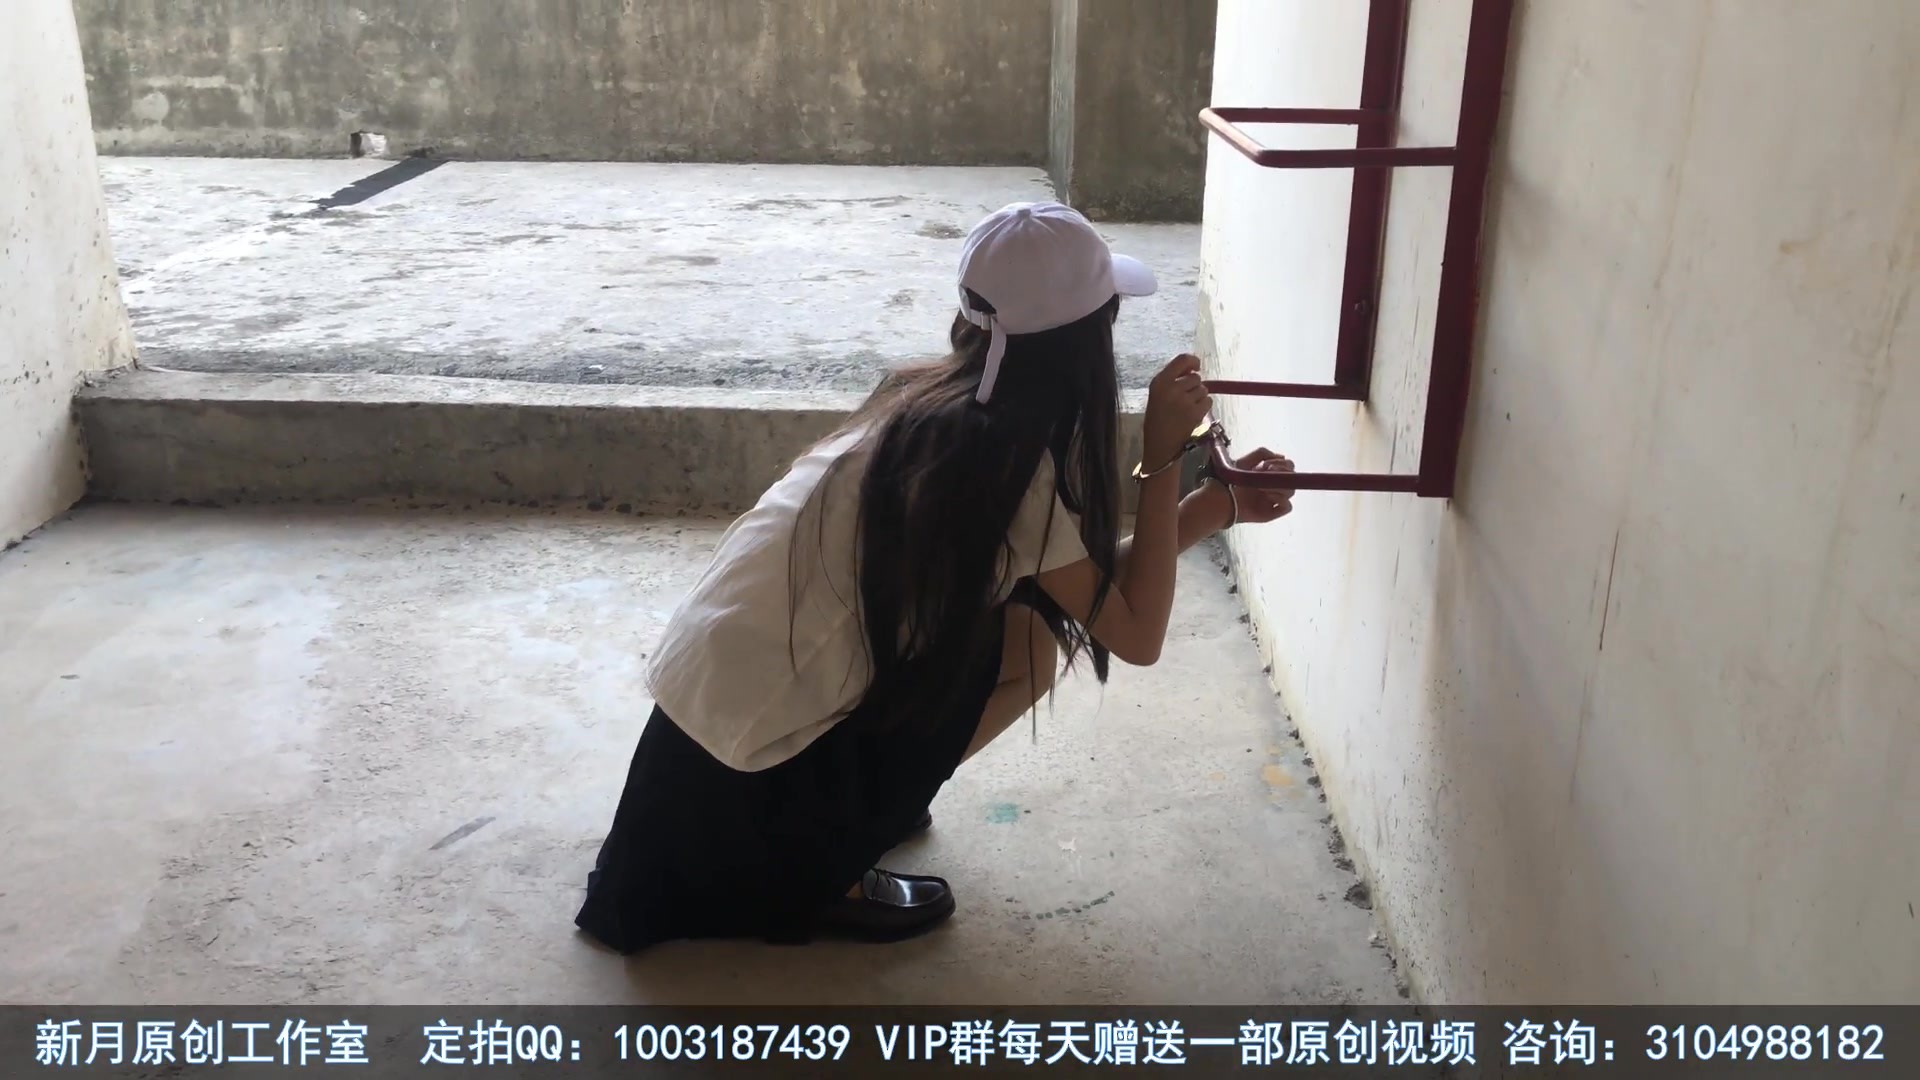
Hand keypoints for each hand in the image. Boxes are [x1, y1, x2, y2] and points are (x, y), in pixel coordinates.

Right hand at [1141, 354, 1211, 468]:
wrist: (1160, 445)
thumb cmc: (1157, 419)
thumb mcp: (1157, 395)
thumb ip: (1172, 380)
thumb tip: (1195, 369)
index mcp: (1159, 382)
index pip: (1182, 360)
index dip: (1193, 361)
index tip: (1196, 367)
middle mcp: (1172, 388)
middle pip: (1195, 378)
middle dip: (1194, 386)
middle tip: (1185, 399)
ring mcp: (1184, 401)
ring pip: (1203, 390)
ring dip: (1199, 397)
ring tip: (1188, 408)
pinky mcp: (1195, 413)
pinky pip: (1208, 401)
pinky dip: (1204, 407)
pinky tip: (1193, 414)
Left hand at [1221, 447, 1294, 524]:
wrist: (1222, 498)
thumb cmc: (1231, 481)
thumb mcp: (1244, 461)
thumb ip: (1262, 453)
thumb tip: (1282, 456)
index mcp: (1270, 474)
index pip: (1288, 467)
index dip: (1283, 464)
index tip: (1267, 465)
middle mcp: (1274, 486)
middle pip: (1293, 478)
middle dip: (1283, 473)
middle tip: (1268, 472)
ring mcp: (1274, 499)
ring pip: (1291, 491)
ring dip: (1279, 486)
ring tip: (1262, 486)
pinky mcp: (1272, 511)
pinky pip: (1288, 507)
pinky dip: (1282, 500)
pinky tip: (1268, 495)